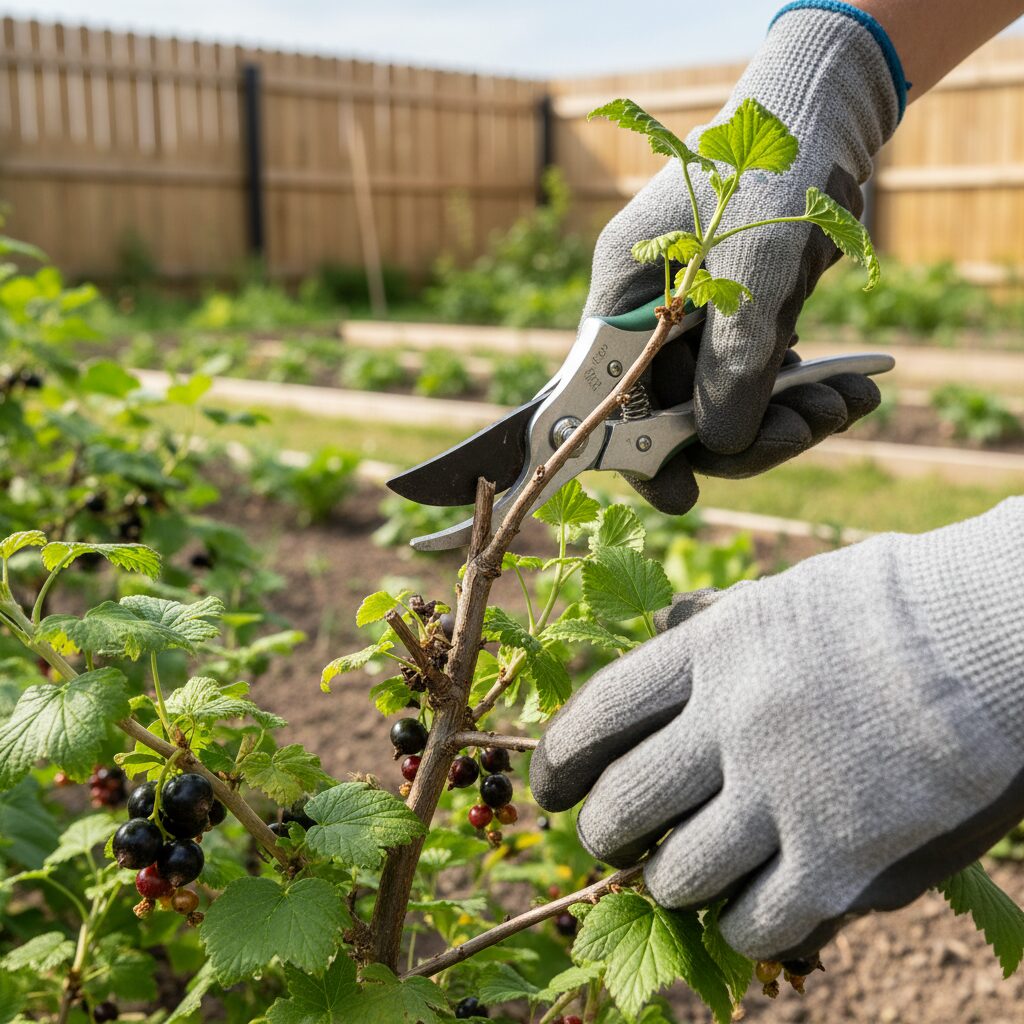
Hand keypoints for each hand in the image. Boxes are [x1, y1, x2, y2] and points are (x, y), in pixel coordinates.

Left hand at [529, 499, 1023, 958]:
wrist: (991, 634)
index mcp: (709, 650)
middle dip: (604, 835)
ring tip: (678, 875)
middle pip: (623, 805)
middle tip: (611, 842)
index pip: (597, 716)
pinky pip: (757, 921)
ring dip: (667, 883)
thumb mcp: (778, 594)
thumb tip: (658, 624)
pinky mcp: (844, 855)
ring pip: (679, 874)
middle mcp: (732, 722)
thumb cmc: (884, 607)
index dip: (559, 762)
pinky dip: (737, 927)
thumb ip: (711, 621)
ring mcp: (785, 791)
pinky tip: (745, 913)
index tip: (552, 790)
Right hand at [585, 5, 902, 513]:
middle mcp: (649, 319)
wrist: (819, 116)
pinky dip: (802, 394)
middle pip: (674, 413)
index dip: (639, 454)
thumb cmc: (774, 172)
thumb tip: (723, 445)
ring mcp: (692, 325)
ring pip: (722, 406)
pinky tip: (850, 389)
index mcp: (623, 300)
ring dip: (786, 418)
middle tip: (809, 431)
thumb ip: (735, 361)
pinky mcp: (735, 326)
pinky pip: (756, 383)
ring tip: (847, 403)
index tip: (681, 497)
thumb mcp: (758, 269)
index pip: (610, 398)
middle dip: (743, 435)